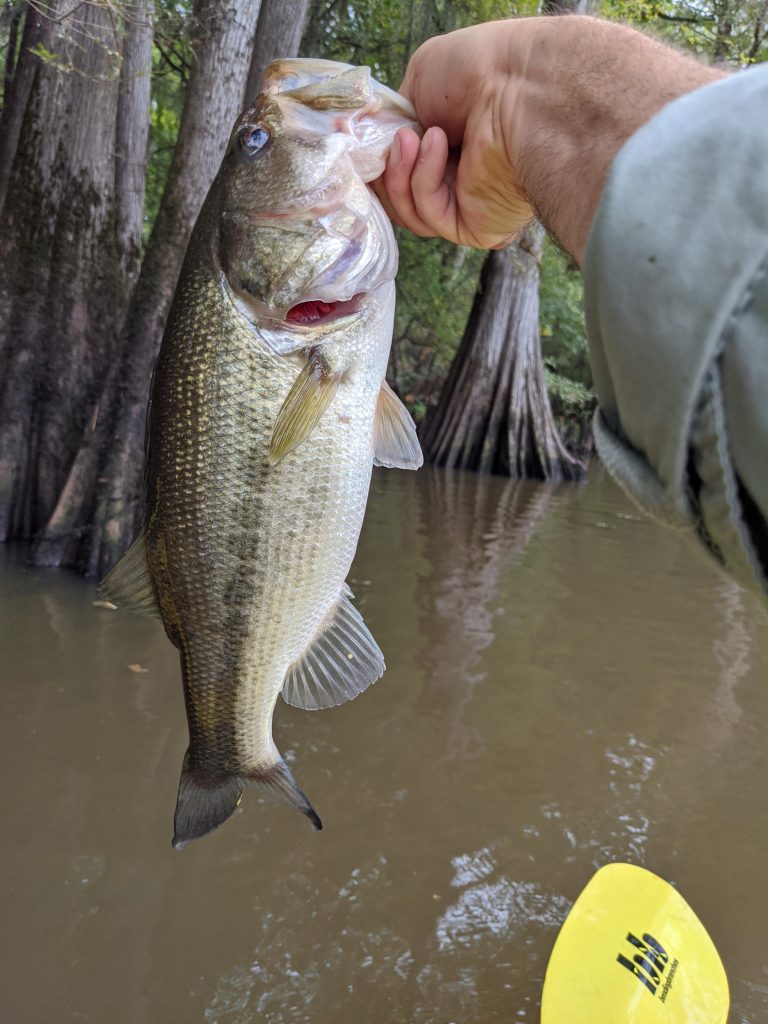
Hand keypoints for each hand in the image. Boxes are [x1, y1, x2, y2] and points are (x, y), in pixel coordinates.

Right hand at [374, 17, 722, 262]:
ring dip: (401, 173)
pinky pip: (430, 215)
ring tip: (416, 135)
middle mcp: (462, 180)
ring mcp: (468, 206)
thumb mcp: (421, 80)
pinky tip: (437, 143)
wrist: (520, 87)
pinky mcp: (474, 228)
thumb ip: (397, 118)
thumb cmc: (481, 71)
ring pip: (408, 213)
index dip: (378, 161)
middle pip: (398, 198)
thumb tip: (383, 145)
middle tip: (392, 137)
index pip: (401, 172)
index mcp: (453, 147)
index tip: (362, 141)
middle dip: (386, 169)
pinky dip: (424, 178)